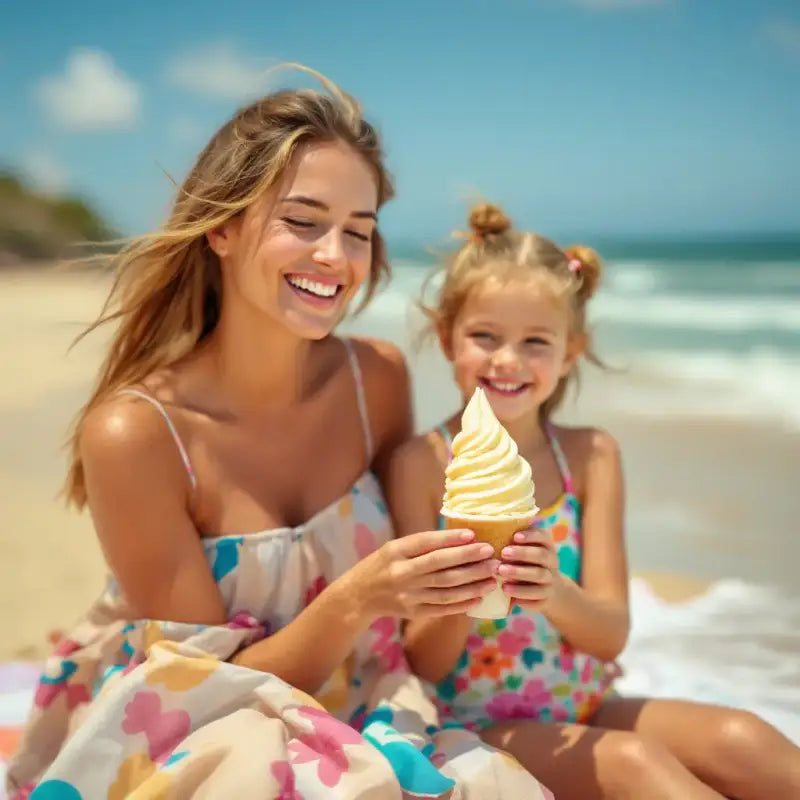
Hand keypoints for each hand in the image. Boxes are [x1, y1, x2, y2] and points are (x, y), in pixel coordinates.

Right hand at [346, 529, 498, 621]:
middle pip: (440, 566)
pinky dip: (462, 603)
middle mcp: (401, 573)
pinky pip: (442, 608)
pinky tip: (479, 597)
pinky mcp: (413, 612)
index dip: (451, 539)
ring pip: (446, 589)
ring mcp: (408, 595)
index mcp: (396, 551)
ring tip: (492, 578)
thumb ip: (422, 545)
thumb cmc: (383, 565)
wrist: (359, 596)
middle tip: (492, 555)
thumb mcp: (395, 548)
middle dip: (468, 560)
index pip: (427, 543)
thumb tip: (461, 538)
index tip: (473, 535)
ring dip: (472, 584)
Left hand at [497, 528, 559, 611]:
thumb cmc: (529, 565)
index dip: (530, 536)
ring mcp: (551, 581)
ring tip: (501, 572)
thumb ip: (513, 542)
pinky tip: (506, 590)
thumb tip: (488, 529)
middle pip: (541, 555)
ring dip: (519, 573)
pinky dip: (522, 593)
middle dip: (522, 553)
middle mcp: (552, 562)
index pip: (543, 536)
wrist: (551, 592)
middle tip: (504, 553)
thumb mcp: (526, 551)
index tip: (515, 536)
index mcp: (547, 546)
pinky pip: (537, 597)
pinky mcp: (546, 599)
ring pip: (539, 575)